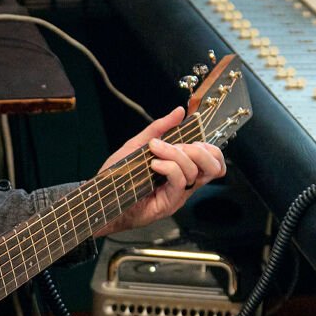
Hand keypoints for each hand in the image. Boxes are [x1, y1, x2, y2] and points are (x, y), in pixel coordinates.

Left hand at [94, 106, 225, 235]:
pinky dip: (169, 167)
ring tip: (155, 151)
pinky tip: (154, 164)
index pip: (214, 161)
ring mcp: (177, 195)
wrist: (101, 198)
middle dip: (200, 150)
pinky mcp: (168, 204)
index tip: (190, 139)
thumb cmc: (119, 175)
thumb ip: (159, 128)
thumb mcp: (138, 145)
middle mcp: (184, 184)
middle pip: (215, 168)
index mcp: (182, 170)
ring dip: (175, 154)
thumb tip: (179, 111)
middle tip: (178, 144)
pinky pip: (179, 182)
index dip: (210, 148)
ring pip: (195, 172)